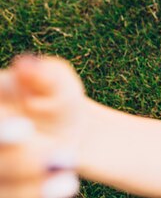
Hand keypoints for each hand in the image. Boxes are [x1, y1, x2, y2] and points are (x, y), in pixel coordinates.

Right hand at [0, 55, 85, 197]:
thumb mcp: (56, 82)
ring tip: (66, 171)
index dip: (0, 128)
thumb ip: (44, 74)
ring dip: (29, 184)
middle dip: (17, 159)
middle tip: (54, 154)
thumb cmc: (54, 100)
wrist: (65, 132)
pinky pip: (14, 196)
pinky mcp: (7, 188)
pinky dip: (38, 193)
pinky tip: (66, 183)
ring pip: (1, 183)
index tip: (24, 129)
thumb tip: (27, 64)